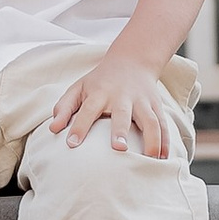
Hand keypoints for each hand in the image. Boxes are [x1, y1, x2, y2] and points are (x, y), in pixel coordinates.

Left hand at [51, 50, 171, 156]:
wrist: (132, 60)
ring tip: (151, 160)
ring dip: (152, 139)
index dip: (79, 126)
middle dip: (121, 130)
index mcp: (100, 92)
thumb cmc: (100, 81)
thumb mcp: (79, 87)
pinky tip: (164, 158)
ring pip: (151, 120)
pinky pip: (164, 124)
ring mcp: (142, 101)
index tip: (71, 144)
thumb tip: (53, 129)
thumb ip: (64, 107)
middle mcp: (122, 96)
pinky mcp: (156, 106)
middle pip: (122, 113)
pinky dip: (165, 141)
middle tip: (119, 149)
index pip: (88, 109)